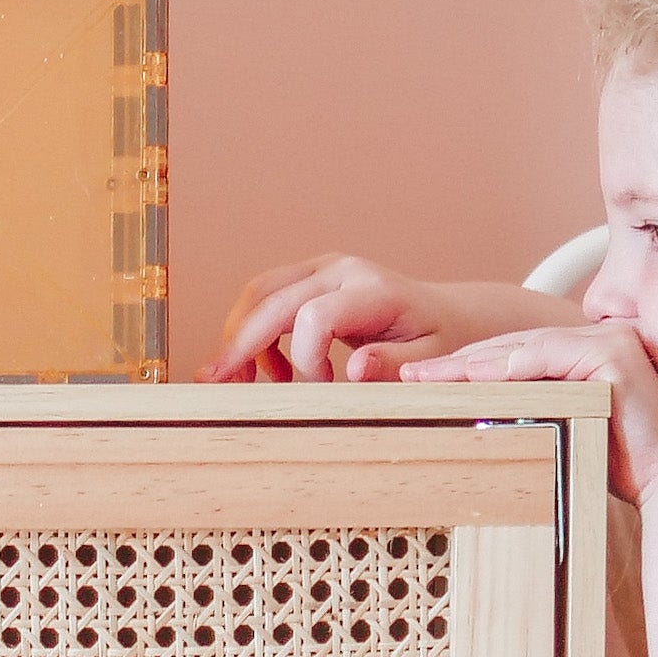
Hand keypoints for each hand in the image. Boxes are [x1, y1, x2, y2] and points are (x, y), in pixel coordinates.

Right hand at [210, 254, 471, 382]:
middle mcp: (341, 270)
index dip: (303, 359)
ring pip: (259, 293)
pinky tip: (271, 371)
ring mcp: (321, 269)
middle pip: (272, 298)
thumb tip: (355, 369)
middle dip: (239, 343)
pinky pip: (266, 298)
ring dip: (240, 336)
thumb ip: (394, 365)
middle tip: (215, 382)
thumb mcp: (430, 358)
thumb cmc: (437, 340)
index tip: (319, 388)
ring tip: (241, 381)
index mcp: (373, 290)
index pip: (315, 315)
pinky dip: (256, 335)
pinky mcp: (308, 278)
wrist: (443, 314)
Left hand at [402, 320, 657, 502]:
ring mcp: (610, 338)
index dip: (467, 369)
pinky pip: (550, 355)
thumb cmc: (611, 467)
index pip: (515, 356)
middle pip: (515, 348)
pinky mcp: (616, 350)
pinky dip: (510, 365)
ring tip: (432, 377)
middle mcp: (599, 337)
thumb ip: (527, 414)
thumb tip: (471, 421)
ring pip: (527, 347)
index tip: (422, 383)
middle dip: (460, 363)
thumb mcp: (558, 431)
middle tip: (411, 376)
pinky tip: (473, 376)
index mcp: (584, 353)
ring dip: (475, 362)